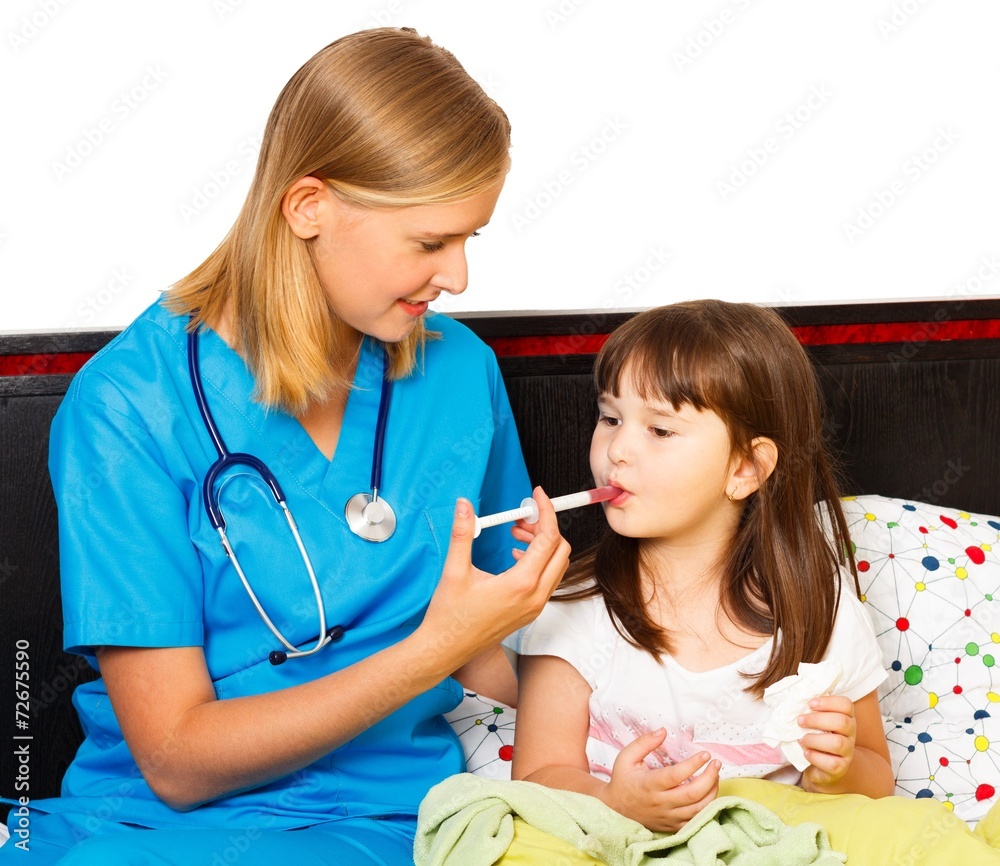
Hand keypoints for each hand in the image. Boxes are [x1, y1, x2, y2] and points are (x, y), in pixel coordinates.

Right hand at [420, 487, 569, 664]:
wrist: (444, 650)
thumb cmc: (449, 616)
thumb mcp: (454, 570)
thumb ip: (463, 533)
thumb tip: (465, 505)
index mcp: (520, 584)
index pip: (548, 538)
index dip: (545, 511)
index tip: (537, 496)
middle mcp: (534, 597)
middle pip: (560, 550)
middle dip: (545, 527)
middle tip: (522, 517)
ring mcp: (534, 607)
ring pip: (556, 566)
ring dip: (542, 545)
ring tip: (515, 534)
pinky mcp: (529, 613)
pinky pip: (547, 581)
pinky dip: (539, 562)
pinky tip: (514, 556)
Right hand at [604, 728, 719, 832]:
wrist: (615, 808)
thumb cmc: (622, 780)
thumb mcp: (627, 757)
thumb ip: (644, 742)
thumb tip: (663, 731)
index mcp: (649, 785)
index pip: (676, 776)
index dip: (693, 765)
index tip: (705, 754)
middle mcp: (660, 803)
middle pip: (692, 794)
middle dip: (710, 778)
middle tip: (716, 763)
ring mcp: (668, 817)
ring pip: (698, 809)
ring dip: (712, 792)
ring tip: (715, 776)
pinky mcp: (672, 826)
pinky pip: (696, 820)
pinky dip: (707, 808)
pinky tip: (710, 794)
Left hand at [799, 694, 856, 791]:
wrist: (823, 766)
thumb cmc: (817, 737)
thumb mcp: (817, 722)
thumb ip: (812, 711)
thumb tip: (795, 702)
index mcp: (846, 717)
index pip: (846, 704)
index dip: (829, 702)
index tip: (810, 704)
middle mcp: (850, 733)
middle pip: (842, 722)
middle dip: (817, 720)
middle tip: (800, 721)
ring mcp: (848, 751)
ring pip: (837, 743)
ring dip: (814, 740)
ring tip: (802, 740)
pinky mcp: (841, 767)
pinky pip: (831, 763)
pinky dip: (815, 757)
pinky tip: (806, 753)